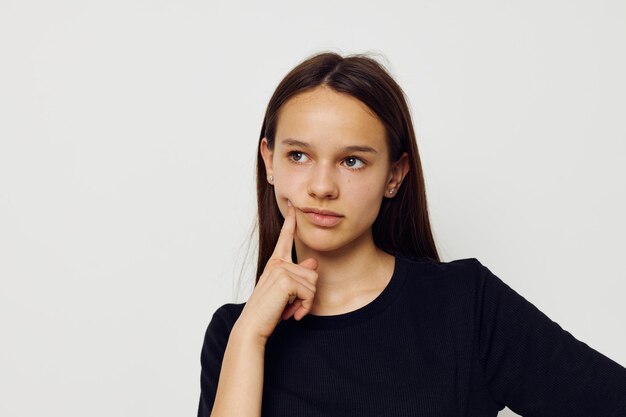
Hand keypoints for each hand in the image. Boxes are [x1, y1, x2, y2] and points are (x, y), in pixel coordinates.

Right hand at [235, 199, 318, 343]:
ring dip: (306, 302)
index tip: (292, 205)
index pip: (285, 239)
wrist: (253, 326)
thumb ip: (299, 275)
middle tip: (290, 305)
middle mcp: (278, 263)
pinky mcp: (286, 280)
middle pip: (312, 272)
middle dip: (307, 293)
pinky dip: (305, 307)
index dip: (290, 221)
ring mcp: (281, 270)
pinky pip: (310, 293)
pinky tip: (292, 314)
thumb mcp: (285, 291)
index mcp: (275, 263)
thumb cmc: (267, 311)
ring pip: (313, 283)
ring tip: (289, 309)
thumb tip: (313, 261)